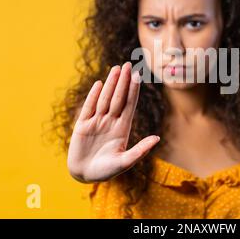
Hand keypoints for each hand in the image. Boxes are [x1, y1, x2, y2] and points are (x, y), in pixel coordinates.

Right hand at [67, 62, 159, 182]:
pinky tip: (98, 84)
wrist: (84, 176)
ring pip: (104, 99)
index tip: (138, 75)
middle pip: (118, 98)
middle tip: (128, 64)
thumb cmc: (106, 171)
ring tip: (116, 69)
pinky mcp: (82, 126)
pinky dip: (93, 96)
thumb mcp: (125, 161)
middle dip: (123, 82)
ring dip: (110, 84)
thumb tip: (157, 138)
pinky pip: (88, 108)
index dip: (133, 90)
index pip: (129, 105)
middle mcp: (110, 122)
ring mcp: (96, 122)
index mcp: (122, 129)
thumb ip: (140, 150)